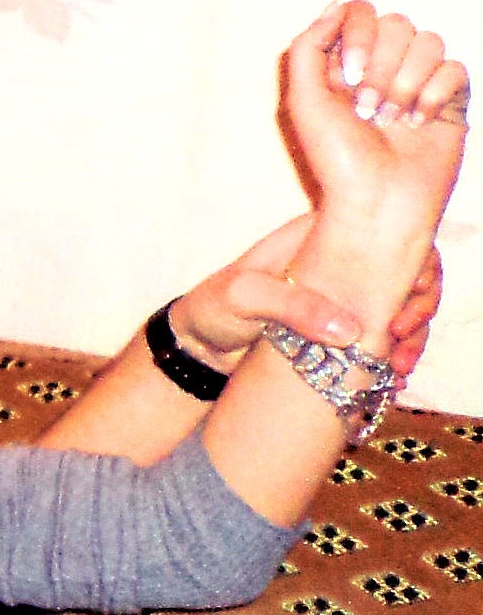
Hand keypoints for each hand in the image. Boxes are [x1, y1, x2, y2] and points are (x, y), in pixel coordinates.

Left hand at [169, 215, 444, 377]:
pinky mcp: (340, 328)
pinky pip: (383, 336)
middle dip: (418, 307)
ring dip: (411, 337)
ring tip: (398, 368)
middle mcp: (337, 261)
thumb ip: (290, 306)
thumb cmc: (212, 307)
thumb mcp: (242, 298)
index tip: (406, 304)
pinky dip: (395, 356)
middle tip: (402, 341)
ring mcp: (342, 296)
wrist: (197, 346)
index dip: (412, 265)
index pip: (384, 235)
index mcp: (318, 235)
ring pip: (399, 306)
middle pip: (405, 271)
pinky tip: (393, 380)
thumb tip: (349, 330)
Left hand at [285, 1, 467, 235]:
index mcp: (344, 60)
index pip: (360, 10)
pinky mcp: (450, 98)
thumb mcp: (302, 100)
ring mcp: (418, 79)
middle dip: (381, 68)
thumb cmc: (336, 158)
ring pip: (429, 42)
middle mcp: (383, 64)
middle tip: (367, 109)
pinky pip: (455, 69)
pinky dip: (434, 96)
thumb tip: (339, 5)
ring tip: (390, 120)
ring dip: (406, 84)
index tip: (348, 74)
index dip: (358, 36)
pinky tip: (418, 123)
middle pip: (397, 22)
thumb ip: (308, 46)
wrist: (377, 201)